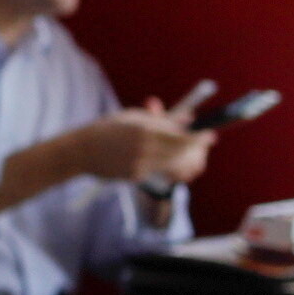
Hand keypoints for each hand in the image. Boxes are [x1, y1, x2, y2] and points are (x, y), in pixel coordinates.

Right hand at [72, 102, 214, 195]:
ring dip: (184, 158)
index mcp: (144, 129)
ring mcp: (139, 164)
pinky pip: (158, 171)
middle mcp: (143, 148)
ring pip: (172, 164)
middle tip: (204, 145)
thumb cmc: (110, 128)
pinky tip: (165, 159)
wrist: (83, 150)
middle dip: (195, 149)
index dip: (198, 138)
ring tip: (187, 152)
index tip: (210, 136)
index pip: (180, 137)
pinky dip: (165, 165)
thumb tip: (189, 118)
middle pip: (180, 152)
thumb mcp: (135, 117)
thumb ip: (162, 120)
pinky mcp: (135, 176)